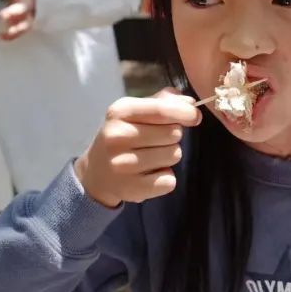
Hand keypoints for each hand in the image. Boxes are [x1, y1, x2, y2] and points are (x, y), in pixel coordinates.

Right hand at [74, 89, 201, 208]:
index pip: (162, 109)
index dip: (185, 112)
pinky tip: (149, 175)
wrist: (95, 173)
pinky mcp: (132, 188)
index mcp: (120, 112)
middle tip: (157, 141)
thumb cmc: (122, 136)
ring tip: (152, 157)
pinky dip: (165, 178)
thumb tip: (190, 104)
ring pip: (174, 155)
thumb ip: (162, 102)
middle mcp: (118, 136)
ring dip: (170, 156)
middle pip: (174, 133)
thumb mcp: (134, 112)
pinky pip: (169, 180)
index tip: (195, 117)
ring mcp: (123, 164)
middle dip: (173, 136)